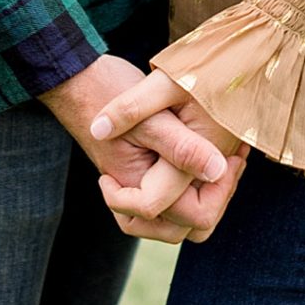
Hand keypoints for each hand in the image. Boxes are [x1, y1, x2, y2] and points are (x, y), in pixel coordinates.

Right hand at [93, 68, 248, 242]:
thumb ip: (182, 148)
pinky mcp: (136, 174)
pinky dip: (188, 187)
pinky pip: (166, 200)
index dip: (221, 192)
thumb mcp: (152, 116)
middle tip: (230, 161)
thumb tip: (219, 171)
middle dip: (214, 200)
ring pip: (175, 220)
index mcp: (139, 187)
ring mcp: (133, 186)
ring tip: (220, 162)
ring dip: (202, 197)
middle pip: (184, 227)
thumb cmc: (108, 91)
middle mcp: (134, 195)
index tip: (230, 158)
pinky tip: (202, 156)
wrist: (75, 77)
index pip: (192, 217)